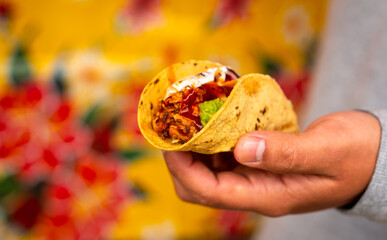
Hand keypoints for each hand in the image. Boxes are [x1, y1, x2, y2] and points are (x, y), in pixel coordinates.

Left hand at [163, 111, 380, 215]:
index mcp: (268, 195)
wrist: (371, 155)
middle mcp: (255, 190)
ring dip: (192, 148)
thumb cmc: (355, 154)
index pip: (210, 192)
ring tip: (187, 118)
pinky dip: (210, 140)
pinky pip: (222, 156)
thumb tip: (242, 148)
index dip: (183, 168)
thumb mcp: (327, 151)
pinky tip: (210, 119)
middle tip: (173, 126)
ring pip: (207, 171)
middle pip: (199, 187)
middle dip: (180, 160)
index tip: (171, 139)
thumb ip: (286, 153)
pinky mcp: (257, 163)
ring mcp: (254, 178)